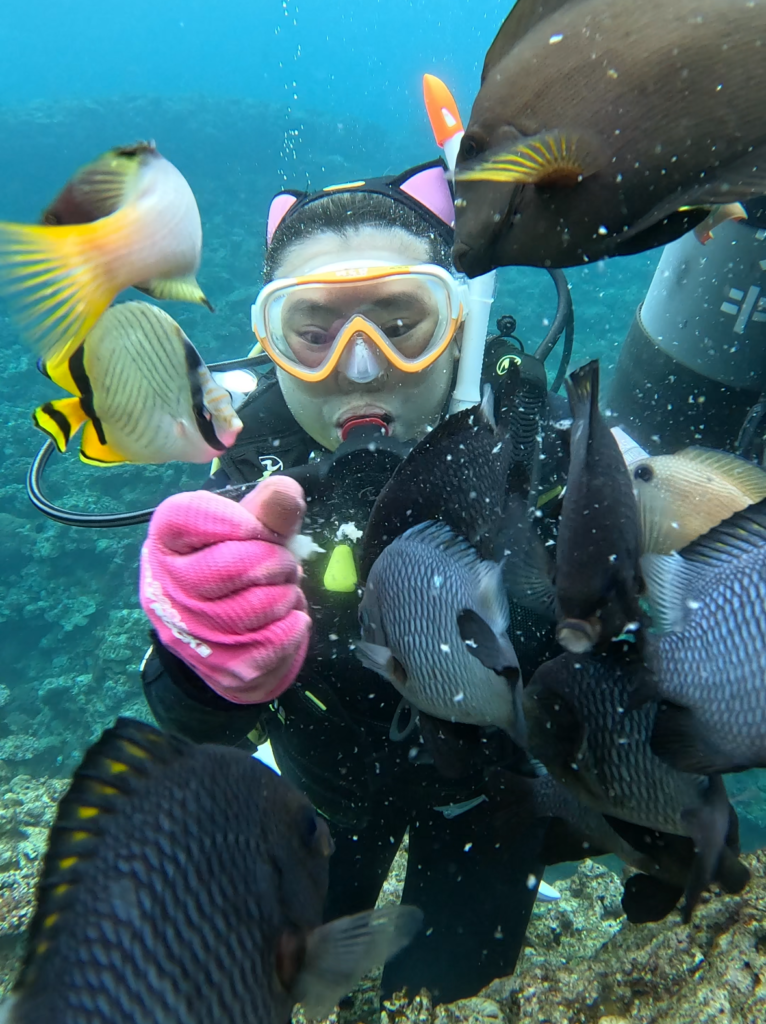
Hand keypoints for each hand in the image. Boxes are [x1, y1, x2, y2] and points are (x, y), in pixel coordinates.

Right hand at [139, 476, 311, 703]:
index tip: (254, 527)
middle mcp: (167, 588)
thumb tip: (286, 493)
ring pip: (260, 605)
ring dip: (286, 594)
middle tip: (280, 564)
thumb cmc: (232, 569)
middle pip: (235, 565)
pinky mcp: (223, 668)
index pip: (189, 517)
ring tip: (279, 591)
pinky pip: (276, 640)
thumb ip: (267, 510)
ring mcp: (191, 634)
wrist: (222, 642)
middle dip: (275, 560)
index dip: (235, 520)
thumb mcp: (247, 532)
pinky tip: (284, 619)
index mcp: (166, 542)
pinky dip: (293, 626)